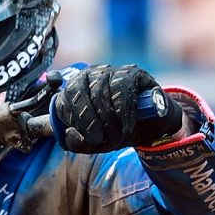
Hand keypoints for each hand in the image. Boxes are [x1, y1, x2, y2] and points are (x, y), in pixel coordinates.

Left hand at [48, 64, 187, 154]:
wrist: (150, 127)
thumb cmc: (118, 131)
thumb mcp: (95, 143)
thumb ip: (77, 143)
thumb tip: (69, 133)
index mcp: (75, 90)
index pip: (64, 99)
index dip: (72, 120)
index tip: (86, 136)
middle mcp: (90, 75)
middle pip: (79, 94)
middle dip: (89, 123)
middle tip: (100, 140)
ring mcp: (111, 71)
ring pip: (100, 93)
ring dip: (108, 120)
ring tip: (117, 135)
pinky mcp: (132, 72)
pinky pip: (122, 89)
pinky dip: (123, 112)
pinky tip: (126, 125)